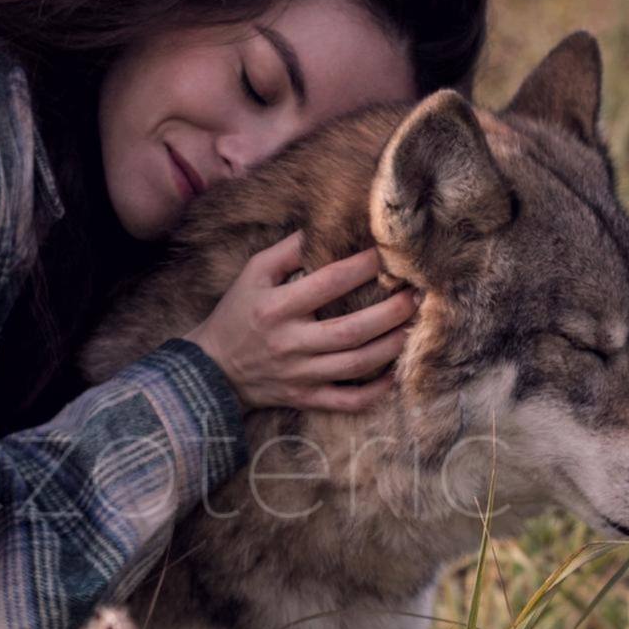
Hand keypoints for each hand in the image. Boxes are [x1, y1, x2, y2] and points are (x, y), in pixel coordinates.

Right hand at [184, 231, 418, 413]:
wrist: (212, 369)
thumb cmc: (237, 314)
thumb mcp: (252, 275)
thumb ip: (286, 252)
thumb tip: (322, 226)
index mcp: (276, 308)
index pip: (327, 284)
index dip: (361, 268)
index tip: (387, 255)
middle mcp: (290, 343)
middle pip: (350, 330)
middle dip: (389, 313)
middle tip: (416, 295)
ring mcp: (300, 375)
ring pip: (355, 365)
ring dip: (390, 347)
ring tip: (414, 327)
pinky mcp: (304, 398)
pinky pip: (346, 402)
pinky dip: (373, 394)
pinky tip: (394, 377)